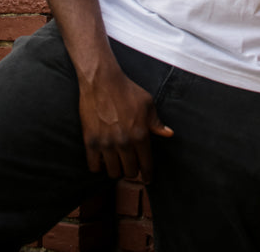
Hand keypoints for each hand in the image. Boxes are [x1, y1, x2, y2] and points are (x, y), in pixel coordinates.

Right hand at [78, 66, 172, 183]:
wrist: (102, 81)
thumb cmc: (127, 90)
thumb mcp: (148, 104)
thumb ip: (157, 123)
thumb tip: (168, 134)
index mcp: (141, 135)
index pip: (146, 165)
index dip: (148, 174)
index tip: (147, 178)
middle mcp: (124, 143)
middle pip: (130, 172)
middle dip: (132, 171)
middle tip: (130, 166)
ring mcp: (106, 144)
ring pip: (113, 172)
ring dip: (116, 169)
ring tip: (116, 163)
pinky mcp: (91, 141)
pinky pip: (94, 166)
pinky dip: (98, 166)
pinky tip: (102, 160)